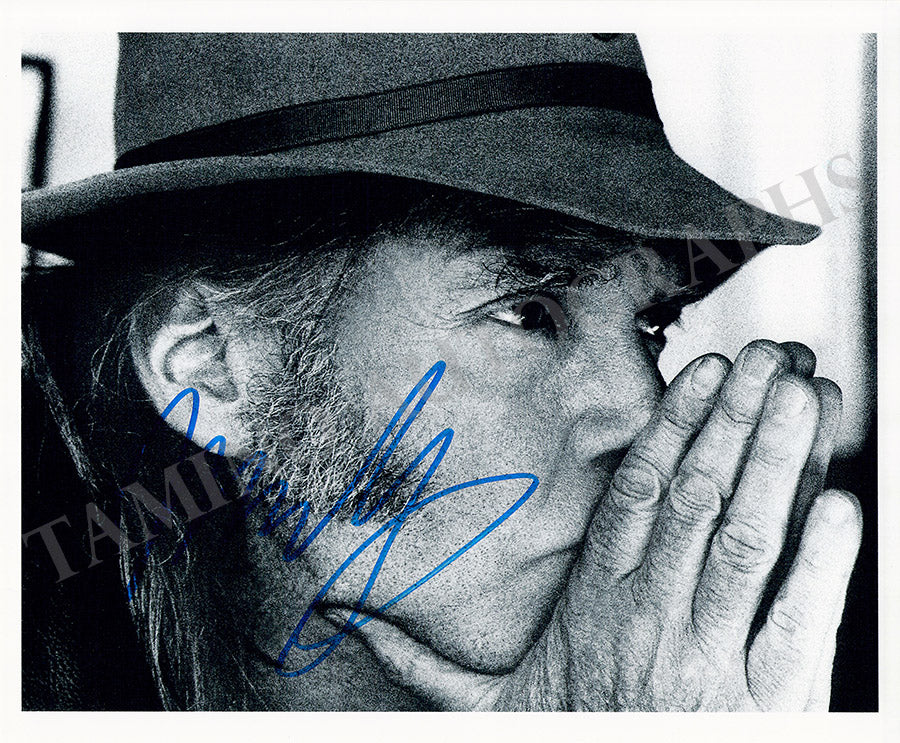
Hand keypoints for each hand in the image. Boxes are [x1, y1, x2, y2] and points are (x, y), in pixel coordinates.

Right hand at [351, 340, 861, 710]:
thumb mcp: (485, 712)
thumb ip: (426, 663)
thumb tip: (350, 619)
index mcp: (594, 609)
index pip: (636, 497)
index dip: (672, 428)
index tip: (701, 373)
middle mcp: (653, 620)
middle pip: (698, 499)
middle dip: (736, 418)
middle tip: (767, 353)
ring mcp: (713, 660)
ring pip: (749, 539)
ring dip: (780, 461)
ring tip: (806, 394)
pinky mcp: (770, 705)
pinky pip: (800, 619)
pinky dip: (826, 559)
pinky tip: (842, 500)